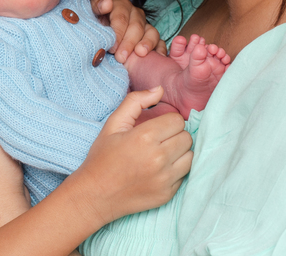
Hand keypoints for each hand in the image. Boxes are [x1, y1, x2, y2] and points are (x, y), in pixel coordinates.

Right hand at [60, 86, 192, 226]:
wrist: (95, 194)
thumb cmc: (103, 157)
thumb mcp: (113, 123)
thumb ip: (136, 101)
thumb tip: (160, 90)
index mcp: (145, 137)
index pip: (177, 121)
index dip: (166, 122)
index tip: (154, 128)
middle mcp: (158, 158)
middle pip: (186, 137)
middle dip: (174, 136)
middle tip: (158, 141)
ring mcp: (164, 179)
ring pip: (190, 156)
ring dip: (179, 153)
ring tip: (161, 154)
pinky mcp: (168, 194)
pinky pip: (184, 175)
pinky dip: (176, 170)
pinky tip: (159, 170)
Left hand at [93, 0, 165, 63]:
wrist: (101, 31)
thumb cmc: (96, 22)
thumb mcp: (92, 12)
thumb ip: (97, 6)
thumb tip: (107, 4)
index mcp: (121, 5)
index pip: (121, 18)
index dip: (118, 33)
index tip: (112, 48)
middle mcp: (136, 13)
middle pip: (136, 27)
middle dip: (129, 42)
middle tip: (121, 57)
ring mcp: (146, 25)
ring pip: (151, 32)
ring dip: (147, 43)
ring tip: (140, 53)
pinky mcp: (153, 37)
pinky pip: (160, 42)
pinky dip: (160, 49)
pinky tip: (156, 57)